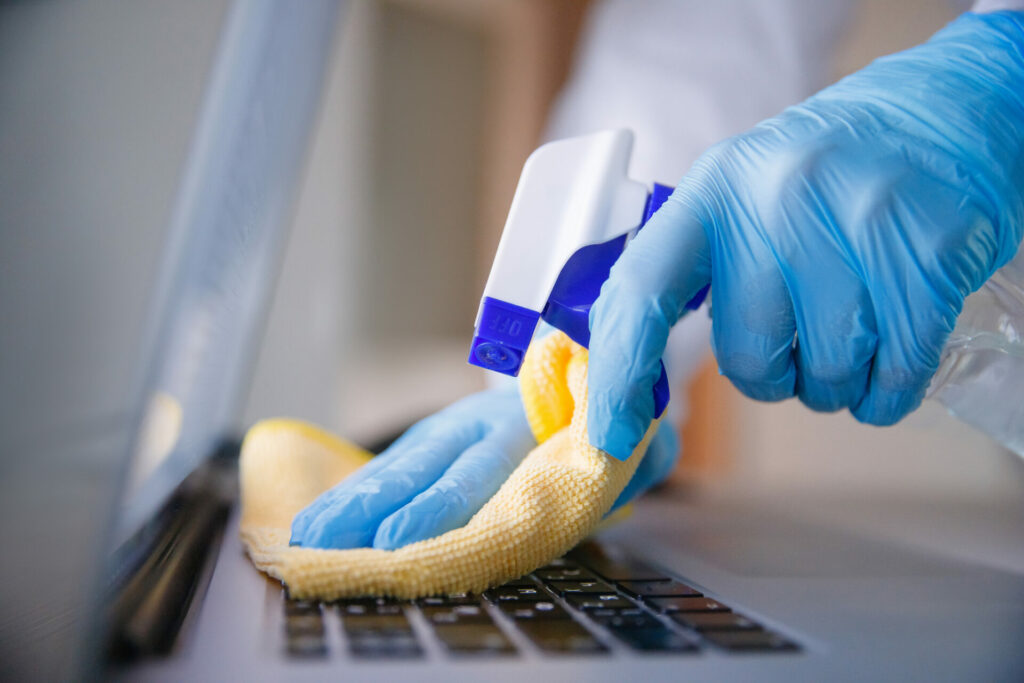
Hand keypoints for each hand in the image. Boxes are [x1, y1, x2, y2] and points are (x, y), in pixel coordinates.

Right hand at [290, 386, 680, 548]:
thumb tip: (633, 453)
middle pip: (424, 468)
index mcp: (529, 422)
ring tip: (308, 534)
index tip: (398, 538)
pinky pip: (397, 464)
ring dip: (353, 501)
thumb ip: (636, 448)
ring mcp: (455, 427)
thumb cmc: (606, 411)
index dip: (438, 506)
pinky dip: (360, 490)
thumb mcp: (636, 426)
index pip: (479, 471)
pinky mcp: (439, 436)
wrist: (582, 356)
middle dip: (373, 508)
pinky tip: (326, 517)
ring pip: (401, 463)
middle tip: (324, 542)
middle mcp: (482, 422)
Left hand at [587, 11, 1023, 459]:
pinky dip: (889, 391)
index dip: (620, 372)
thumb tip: (633, 372)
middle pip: (750, 359)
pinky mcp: (927, 253)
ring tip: (856, 322)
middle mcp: (776, 202)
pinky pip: (895, 377)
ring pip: (826, 377)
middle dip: (775, 373)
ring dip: (837, 379)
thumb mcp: (739, 195)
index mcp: (713, 191)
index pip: (641, 291)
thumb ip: (689, 271)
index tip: (613, 435)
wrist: (936, 119)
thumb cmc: (823, 180)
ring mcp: (855, 223)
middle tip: (803, 330)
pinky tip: (895, 349)